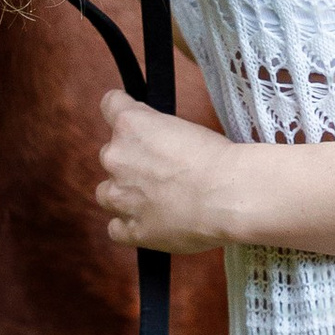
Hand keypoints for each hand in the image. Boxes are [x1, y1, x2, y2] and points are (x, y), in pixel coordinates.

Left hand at [95, 90, 251, 254]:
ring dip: (125, 195)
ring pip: (106, 194)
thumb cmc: (216, 159)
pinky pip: (116, 229)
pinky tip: (151, 224)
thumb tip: (155, 142)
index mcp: (130, 125)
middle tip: (160, 170)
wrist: (228, 196)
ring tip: (155, 200)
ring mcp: (120, 197)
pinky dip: (130, 226)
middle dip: (130, 162)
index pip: (110, 105)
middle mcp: (116, 158)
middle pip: (111, 155)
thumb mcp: (184, 126)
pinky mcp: (132, 229)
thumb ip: (157, 130)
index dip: (123, 111)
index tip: (132, 118)